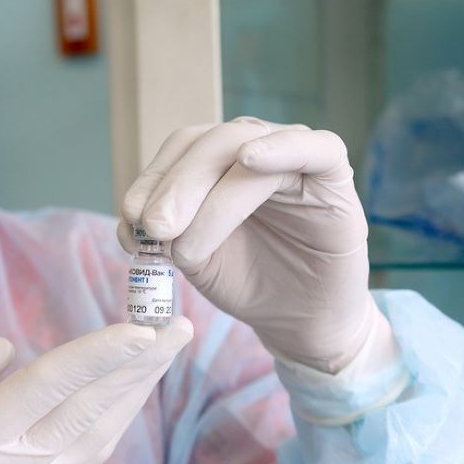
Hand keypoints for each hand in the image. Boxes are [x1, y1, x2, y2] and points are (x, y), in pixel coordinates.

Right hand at [0, 320, 192, 463]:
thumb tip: (12, 351)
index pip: (42, 392)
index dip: (93, 356)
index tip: (138, 326)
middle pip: (87, 417)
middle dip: (137, 369)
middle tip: (177, 325)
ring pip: (97, 441)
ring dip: (134, 393)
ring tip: (163, 349)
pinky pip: (85, 458)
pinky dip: (114, 418)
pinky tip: (131, 388)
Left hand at [119, 118, 380, 372]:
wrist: (300, 320)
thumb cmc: (247, 280)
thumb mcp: (194, 256)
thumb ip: (164, 232)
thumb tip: (134, 219)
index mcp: (219, 163)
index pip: (181, 149)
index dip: (152, 178)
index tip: (130, 219)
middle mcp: (255, 150)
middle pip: (208, 144)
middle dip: (176, 186)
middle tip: (155, 228)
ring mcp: (294, 158)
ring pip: (246, 147)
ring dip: (210, 194)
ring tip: (188, 248)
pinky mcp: (333, 174)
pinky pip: (313, 147)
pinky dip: (281, 148)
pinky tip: (252, 160)